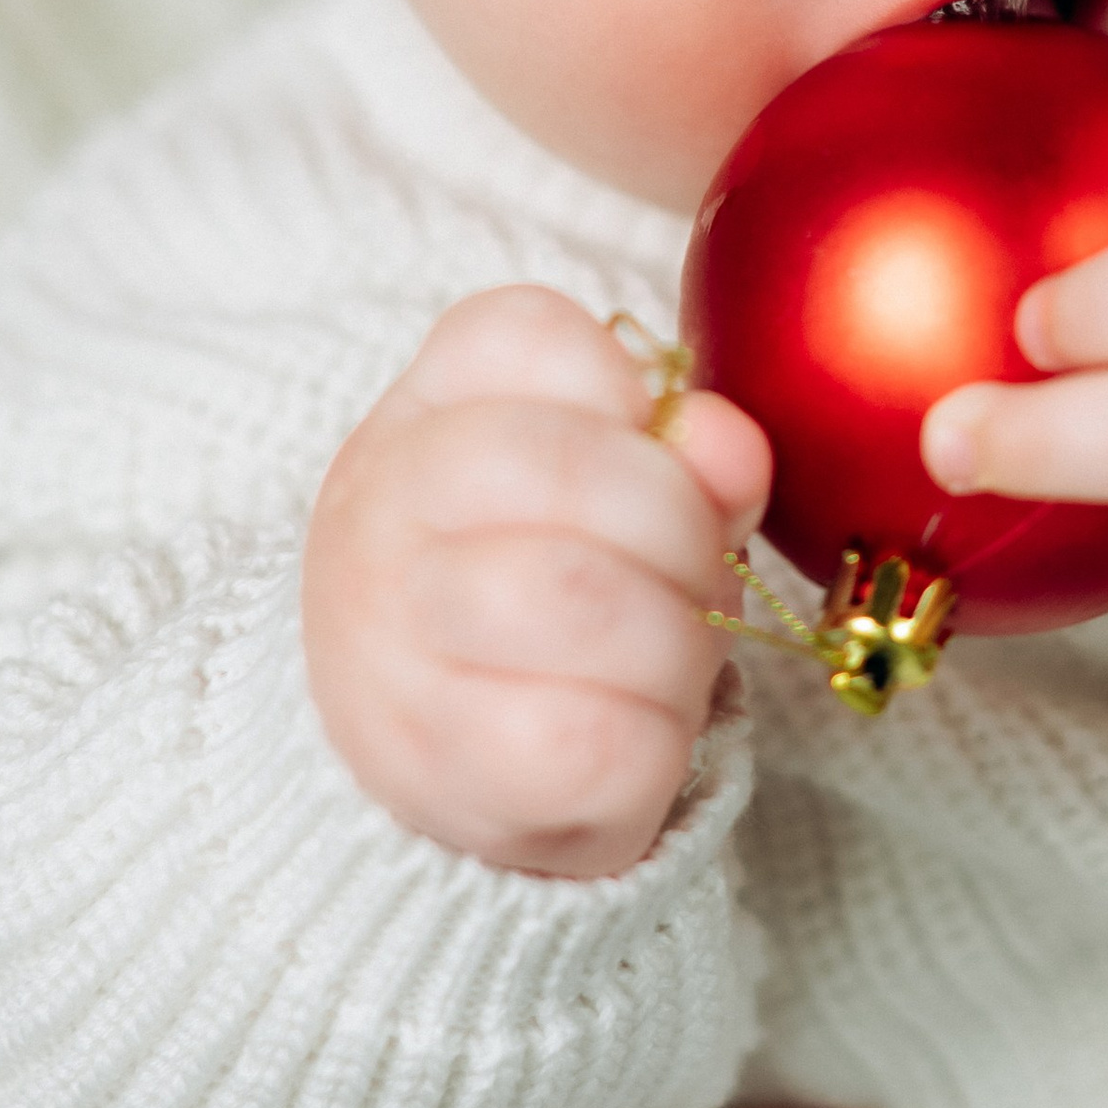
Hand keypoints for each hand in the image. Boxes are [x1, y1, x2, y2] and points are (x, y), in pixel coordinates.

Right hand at [303, 284, 769, 874]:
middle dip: (681, 529)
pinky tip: (640, 737)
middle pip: (571, 468)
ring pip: (587, 604)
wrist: (437, 762)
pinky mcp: (442, 773)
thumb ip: (684, 452)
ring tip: (670, 660)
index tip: (644, 450)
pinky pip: (594, 744)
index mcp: (420, 418)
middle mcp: (379, 519)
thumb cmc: (540, 593)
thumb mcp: (605, 492)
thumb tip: (728, 443)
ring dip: (678, 642)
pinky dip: (660, 744)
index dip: (625, 389)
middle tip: (694, 578)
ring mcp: (392, 649)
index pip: (523, 334)